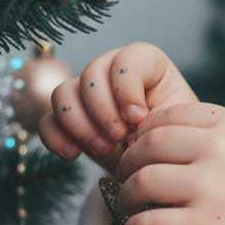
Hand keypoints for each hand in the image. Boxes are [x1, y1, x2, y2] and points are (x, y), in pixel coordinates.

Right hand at [38, 42, 198, 175]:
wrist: (159, 165)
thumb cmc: (174, 139)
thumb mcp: (177, 124)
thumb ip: (160, 115)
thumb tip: (133, 120)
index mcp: (147, 64)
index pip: (127, 59)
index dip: (127, 88)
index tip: (139, 118)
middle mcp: (112, 71)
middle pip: (91, 74)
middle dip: (103, 110)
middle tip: (119, 138)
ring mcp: (86, 93)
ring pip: (63, 93)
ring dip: (80, 125)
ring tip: (104, 149)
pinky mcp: (68, 119)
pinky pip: (47, 120)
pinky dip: (56, 137)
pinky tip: (73, 154)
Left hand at [113, 101, 224, 224]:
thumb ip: (217, 141)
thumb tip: (156, 142)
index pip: (168, 116)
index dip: (146, 135)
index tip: (143, 152)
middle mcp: (219, 149)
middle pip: (147, 146)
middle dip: (129, 165)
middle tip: (128, 182)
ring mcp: (209, 188)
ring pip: (140, 183)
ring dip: (128, 199)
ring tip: (135, 210)